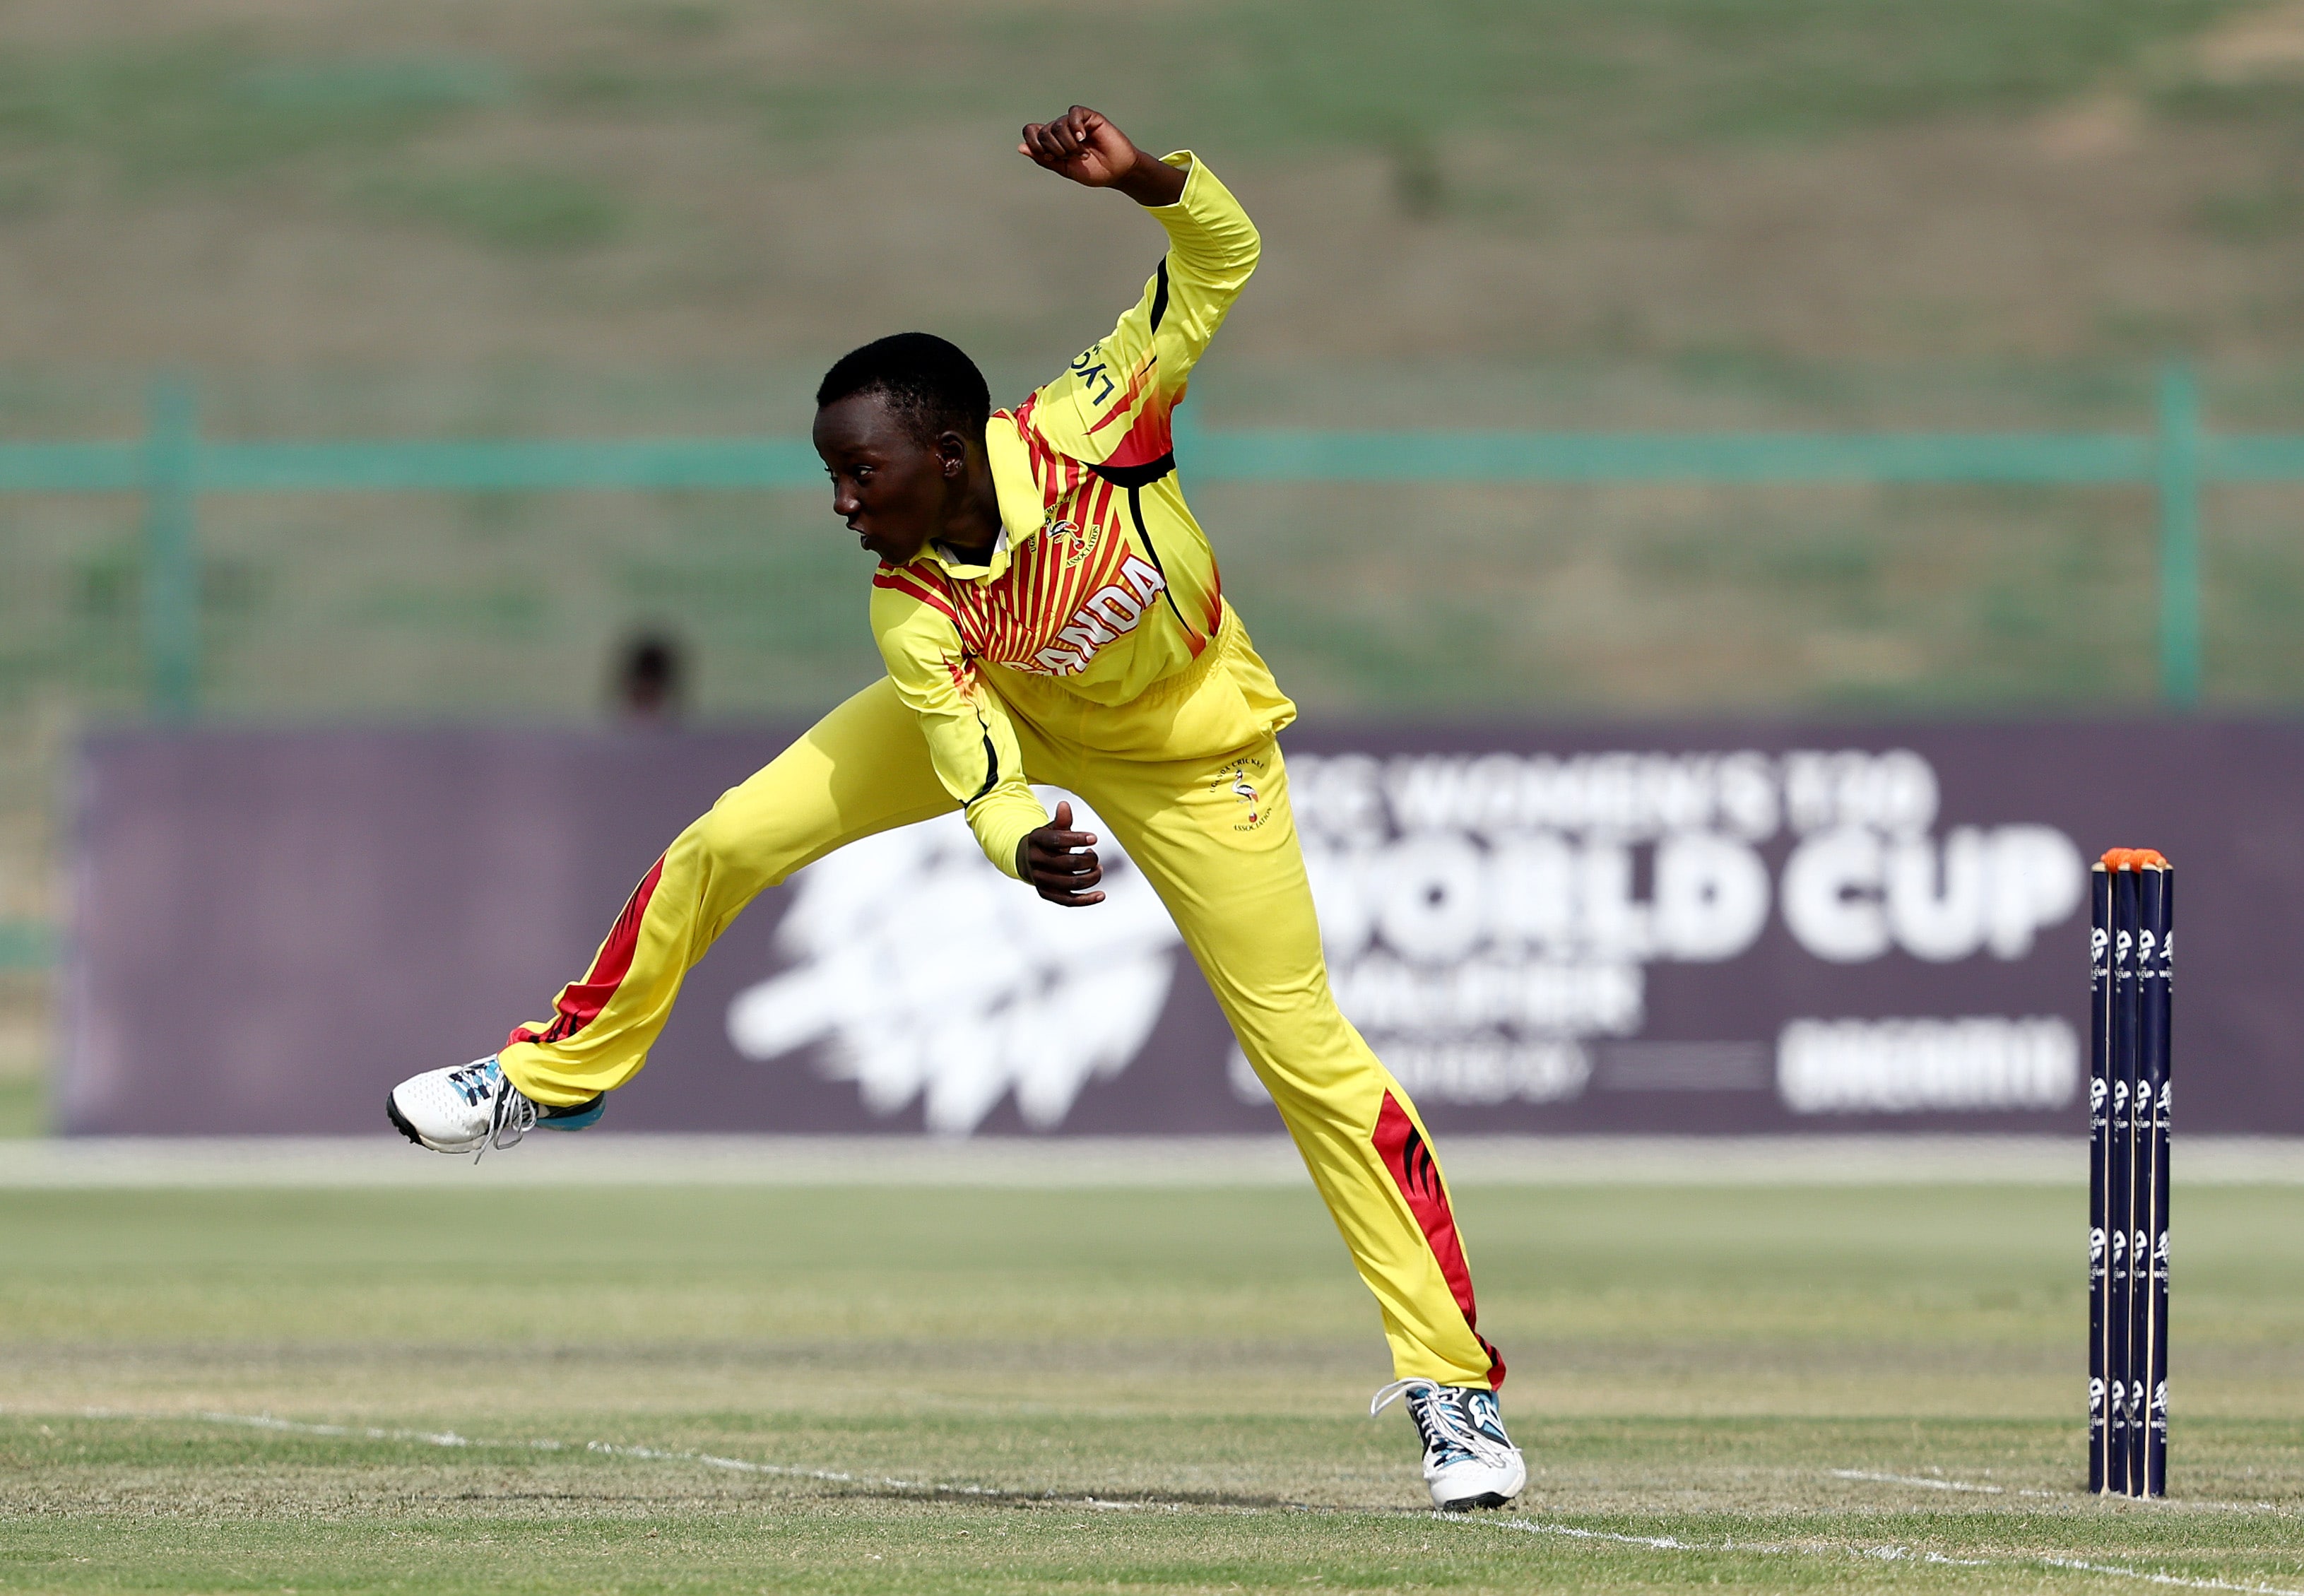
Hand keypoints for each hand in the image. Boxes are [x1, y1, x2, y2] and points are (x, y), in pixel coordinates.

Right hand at [1016, 800, 1105, 906]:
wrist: (1028, 859)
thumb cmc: (1047, 842)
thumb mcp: (1052, 828)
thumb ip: (1061, 820)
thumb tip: (1065, 805)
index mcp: (1035, 840)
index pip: (1057, 840)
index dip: (1077, 839)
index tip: (1094, 838)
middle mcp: (1035, 861)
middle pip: (1067, 864)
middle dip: (1089, 860)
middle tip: (1094, 855)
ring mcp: (1040, 879)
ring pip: (1071, 883)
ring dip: (1091, 877)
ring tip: (1098, 869)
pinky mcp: (1046, 893)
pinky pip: (1068, 901)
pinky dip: (1087, 900)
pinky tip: (1101, 895)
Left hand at [1018, 106, 1185, 206]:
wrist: (1118, 172)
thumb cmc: (1093, 172)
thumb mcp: (1065, 169)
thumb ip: (1044, 159)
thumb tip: (1021, 148)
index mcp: (1052, 142)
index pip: (1030, 131)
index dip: (1034, 144)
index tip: (1050, 157)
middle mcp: (1061, 129)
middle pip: (1044, 131)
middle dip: (1056, 149)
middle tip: (1072, 157)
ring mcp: (1075, 122)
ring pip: (1058, 124)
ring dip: (1068, 143)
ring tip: (1083, 153)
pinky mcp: (1090, 117)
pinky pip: (1074, 113)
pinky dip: (1075, 125)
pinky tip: (1083, 137)